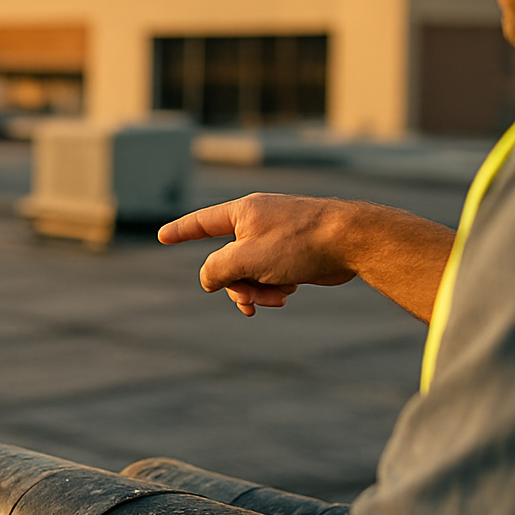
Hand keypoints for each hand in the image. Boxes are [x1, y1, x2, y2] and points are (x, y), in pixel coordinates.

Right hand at [158, 193, 357, 315]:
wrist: (352, 241)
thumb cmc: (300, 243)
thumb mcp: (246, 259)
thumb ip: (216, 270)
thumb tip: (209, 279)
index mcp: (242, 212)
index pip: (201, 222)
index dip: (180, 231)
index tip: (162, 236)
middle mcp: (257, 222)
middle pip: (227, 260)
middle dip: (235, 285)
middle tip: (249, 302)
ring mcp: (276, 237)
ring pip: (249, 272)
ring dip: (257, 289)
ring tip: (278, 296)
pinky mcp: (293, 252)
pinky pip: (270, 274)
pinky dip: (274, 286)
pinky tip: (291, 289)